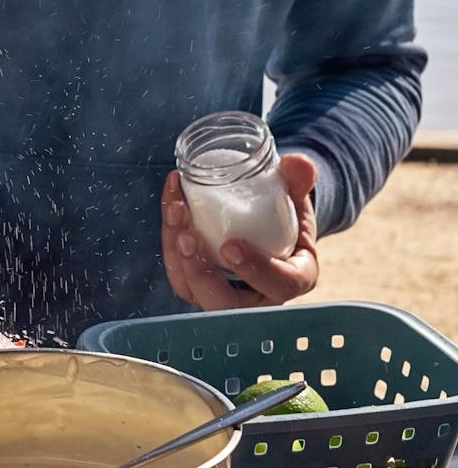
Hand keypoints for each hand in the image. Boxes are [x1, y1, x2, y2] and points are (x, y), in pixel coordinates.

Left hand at [161, 154, 319, 309]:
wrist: (266, 224)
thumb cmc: (285, 216)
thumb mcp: (296, 200)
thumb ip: (297, 182)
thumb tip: (296, 163)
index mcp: (293, 279)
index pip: (279, 285)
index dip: (256, 270)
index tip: (231, 246)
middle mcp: (257, 297)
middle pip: (225, 303)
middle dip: (200, 272)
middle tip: (187, 237)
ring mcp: (222, 294)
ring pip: (192, 289)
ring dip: (176, 254)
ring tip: (175, 211)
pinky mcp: (197, 284)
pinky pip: (177, 271)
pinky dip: (170, 239)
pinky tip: (172, 204)